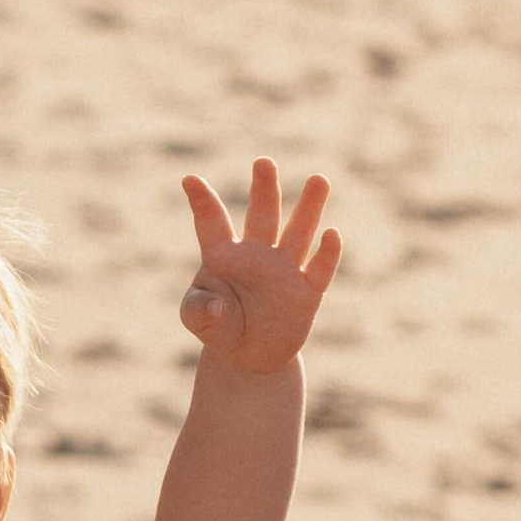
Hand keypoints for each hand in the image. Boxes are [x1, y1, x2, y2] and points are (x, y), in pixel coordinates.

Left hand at [178, 160, 340, 373]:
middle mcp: (257, 253)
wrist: (248, 357)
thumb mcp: (197, 319)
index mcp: (223, 254)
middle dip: (264, 189)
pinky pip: (319, 268)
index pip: (212, 222)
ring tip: (319, 179)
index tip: (189, 180)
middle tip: (264, 163)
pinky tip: (331, 233)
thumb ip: (199, 309)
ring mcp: (284, 269)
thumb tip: (217, 307)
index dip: (202, 202)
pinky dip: (327, 252)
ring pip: (298, 232)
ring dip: (308, 207)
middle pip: (262, 215)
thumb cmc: (218, 327)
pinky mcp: (307, 291)